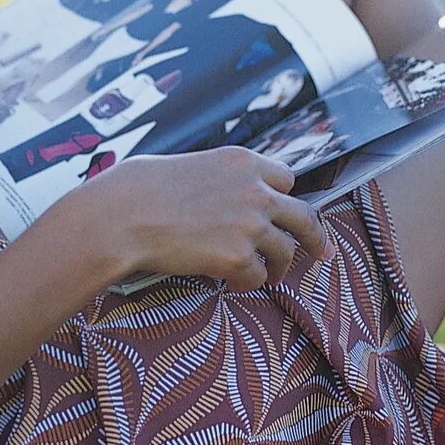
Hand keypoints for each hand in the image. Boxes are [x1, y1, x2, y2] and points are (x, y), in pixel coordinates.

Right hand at [49, 147, 335, 292]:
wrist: (121, 216)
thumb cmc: (137, 189)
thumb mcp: (186, 166)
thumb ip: (217, 178)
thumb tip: (219, 198)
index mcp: (241, 161)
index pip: (285, 178)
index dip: (284, 198)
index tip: (289, 212)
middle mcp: (255, 189)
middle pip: (304, 215)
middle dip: (316, 236)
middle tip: (323, 252)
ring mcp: (250, 224)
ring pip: (285, 251)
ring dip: (278, 266)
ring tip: (267, 276)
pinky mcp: (239, 257)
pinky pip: (258, 277)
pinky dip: (248, 282)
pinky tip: (231, 282)